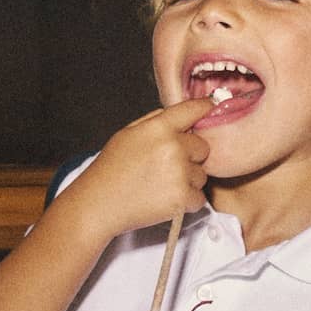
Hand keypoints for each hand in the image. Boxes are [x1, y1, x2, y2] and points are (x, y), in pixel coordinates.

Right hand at [59, 98, 213, 244]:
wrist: (98, 205)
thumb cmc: (111, 170)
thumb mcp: (127, 134)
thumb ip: (155, 121)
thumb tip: (181, 115)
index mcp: (158, 128)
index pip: (192, 110)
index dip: (205, 107)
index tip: (213, 105)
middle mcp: (173, 147)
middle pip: (203, 147)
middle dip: (190, 156)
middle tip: (165, 166)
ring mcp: (180, 173)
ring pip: (201, 175)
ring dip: (187, 181)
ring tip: (160, 184)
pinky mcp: (183, 198)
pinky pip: (199, 197)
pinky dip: (186, 202)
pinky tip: (164, 199)